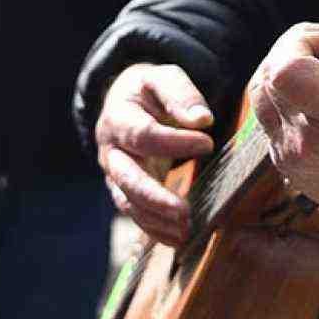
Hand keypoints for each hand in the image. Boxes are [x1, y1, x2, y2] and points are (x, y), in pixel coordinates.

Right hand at [96, 62, 214, 246]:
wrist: (127, 101)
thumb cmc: (150, 90)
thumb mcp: (164, 78)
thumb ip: (181, 93)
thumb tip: (203, 120)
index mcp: (118, 118)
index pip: (143, 135)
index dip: (174, 142)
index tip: (208, 143)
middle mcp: (110, 150)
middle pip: (126, 178)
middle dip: (154, 197)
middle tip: (184, 212)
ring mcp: (114, 173)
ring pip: (127, 202)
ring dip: (155, 219)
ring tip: (185, 230)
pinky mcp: (123, 189)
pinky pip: (134, 213)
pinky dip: (153, 229)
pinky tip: (177, 239)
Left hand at [249, 23, 318, 249]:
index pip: (286, 71)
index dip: (300, 40)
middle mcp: (308, 143)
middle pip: (267, 77)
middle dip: (291, 48)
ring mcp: (291, 158)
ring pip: (259, 97)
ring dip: (280, 69)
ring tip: (315, 64)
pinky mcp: (286, 166)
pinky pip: (269, 119)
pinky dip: (284, 97)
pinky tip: (314, 93)